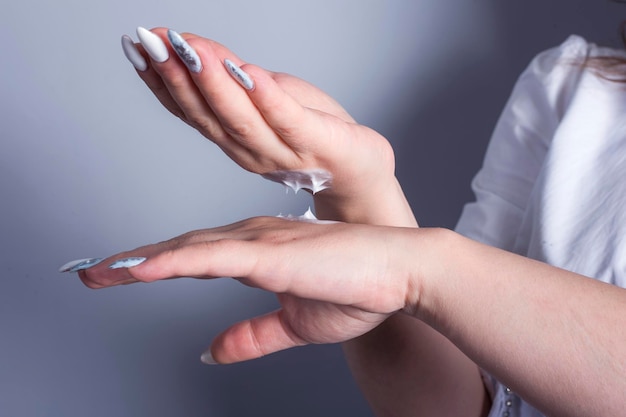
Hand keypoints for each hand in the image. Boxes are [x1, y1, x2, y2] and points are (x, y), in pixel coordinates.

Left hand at [80, 217, 415, 362]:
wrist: (402, 274)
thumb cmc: (358, 290)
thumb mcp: (292, 324)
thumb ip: (250, 336)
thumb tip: (210, 353)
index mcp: (257, 253)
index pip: (194, 258)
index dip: (154, 265)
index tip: (119, 274)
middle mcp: (252, 240)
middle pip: (181, 249)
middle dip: (134, 261)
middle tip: (91, 271)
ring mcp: (260, 243)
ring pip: (188, 249)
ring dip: (142, 259)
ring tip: (100, 270)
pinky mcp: (272, 254)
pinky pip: (213, 256)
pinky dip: (175, 260)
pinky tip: (143, 267)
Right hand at [124, 28, 414, 224]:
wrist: (358, 169)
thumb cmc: (313, 131)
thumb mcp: (266, 97)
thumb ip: (232, 83)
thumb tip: (194, 50)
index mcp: (234, 140)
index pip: (190, 110)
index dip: (159, 81)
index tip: (135, 47)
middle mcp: (250, 151)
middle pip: (207, 115)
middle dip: (176, 76)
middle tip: (151, 41)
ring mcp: (283, 151)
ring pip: (240, 119)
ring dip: (213, 84)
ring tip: (192, 50)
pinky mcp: (317, 143)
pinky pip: (288, 121)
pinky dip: (267, 98)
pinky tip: (250, 72)